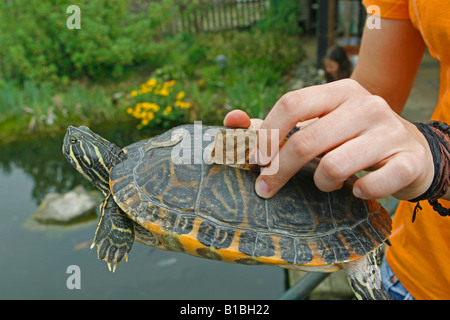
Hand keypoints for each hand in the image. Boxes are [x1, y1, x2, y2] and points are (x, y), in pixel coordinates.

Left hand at [224, 79, 433, 200]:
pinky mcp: (408, 159)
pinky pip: (372, 186)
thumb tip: (231, 119)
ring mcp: (390, 130)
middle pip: (307, 139)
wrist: (410, 151)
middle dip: (279, 170)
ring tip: (327, 183)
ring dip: (321, 183)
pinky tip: (357, 190)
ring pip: (334, 165)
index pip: (291, 103)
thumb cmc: (350, 139)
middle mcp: (366, 104)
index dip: (267, 134)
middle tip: (266, 189)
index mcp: (338, 91)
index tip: (255, 160)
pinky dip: (358, 193)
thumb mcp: (317, 125)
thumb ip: (274, 126)